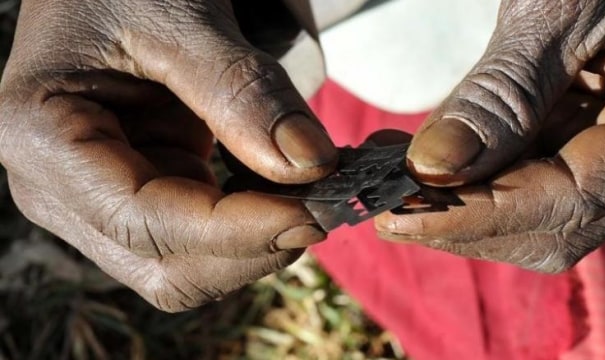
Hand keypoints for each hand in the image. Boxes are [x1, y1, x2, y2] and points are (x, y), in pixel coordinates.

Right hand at [0, 0, 336, 310]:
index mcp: (42, 140)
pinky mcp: (140, 194)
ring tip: (306, 192)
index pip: (145, 223)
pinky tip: (282, 188)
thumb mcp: (178, 16)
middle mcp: (60, 190)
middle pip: (166, 268)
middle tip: (321, 205)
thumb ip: (241, 91)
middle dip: (250, 248)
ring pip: (189, 265)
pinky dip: (250, 224)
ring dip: (256, 242)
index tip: (312, 213)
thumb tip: (309, 165)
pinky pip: (200, 237)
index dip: (237, 231)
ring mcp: (100, 200)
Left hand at [376, 0, 604, 272]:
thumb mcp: (556, 9)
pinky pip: (524, 177)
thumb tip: (432, 168)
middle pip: (551, 224)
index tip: (397, 216)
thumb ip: (501, 94)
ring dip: (455, 205)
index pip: (572, 200)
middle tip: (381, 205)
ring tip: (386, 180)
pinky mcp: (579, 137)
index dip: (479, 217)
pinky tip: (417, 160)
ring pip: (532, 212)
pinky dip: (467, 178)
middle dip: (460, 222)